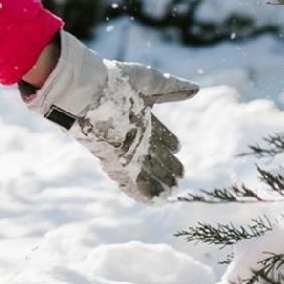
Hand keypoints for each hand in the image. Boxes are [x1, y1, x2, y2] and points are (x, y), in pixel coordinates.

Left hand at [19, 32, 199, 202]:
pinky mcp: (114, 160)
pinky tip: (153, 201)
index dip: (168, 140)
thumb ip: (172, 88)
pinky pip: (128, 180)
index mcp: (140, 116)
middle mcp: (132, 134)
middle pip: (153, 154)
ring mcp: (123, 149)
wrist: (86, 91)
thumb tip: (197, 89)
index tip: (178, 148)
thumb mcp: (150, 82)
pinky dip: (140, 192)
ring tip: (171, 192)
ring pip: (144, 170)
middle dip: (166, 165)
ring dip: (157, 182)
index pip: (157, 131)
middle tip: (179, 176)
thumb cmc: (116, 83)